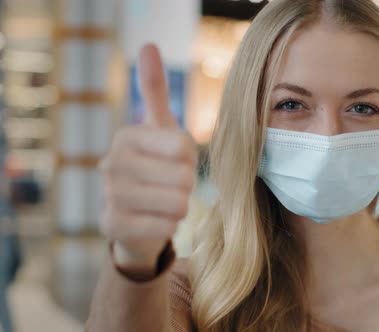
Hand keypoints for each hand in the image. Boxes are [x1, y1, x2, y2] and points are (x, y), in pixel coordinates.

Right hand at [99, 44, 196, 275]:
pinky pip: (166, 227)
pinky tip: (154, 220)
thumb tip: (148, 44)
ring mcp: (108, 196)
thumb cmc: (156, 168)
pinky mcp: (112, 226)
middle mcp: (111, 163)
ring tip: (162, 202)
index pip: (184, 147)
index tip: (174, 162)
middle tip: (169, 186)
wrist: (137, 216)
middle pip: (183, 177)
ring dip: (179, 207)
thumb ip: (155, 91)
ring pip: (177, 204)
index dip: (189, 159)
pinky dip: (169, 226)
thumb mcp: (161, 130)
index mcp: (126, 136)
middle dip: (186, 185)